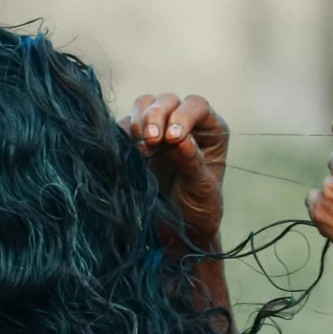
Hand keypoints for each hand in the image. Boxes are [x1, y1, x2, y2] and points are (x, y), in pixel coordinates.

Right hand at [120, 92, 229, 246]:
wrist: (176, 232)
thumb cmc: (198, 210)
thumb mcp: (201, 189)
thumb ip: (192, 162)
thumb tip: (179, 138)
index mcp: (209, 130)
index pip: (196, 106)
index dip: (183, 115)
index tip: (173, 138)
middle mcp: (183, 124)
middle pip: (167, 101)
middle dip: (156, 116)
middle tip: (150, 141)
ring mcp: (158, 131)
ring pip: (144, 106)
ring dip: (139, 121)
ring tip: (140, 147)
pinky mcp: (135, 143)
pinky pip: (124, 126)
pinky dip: (123, 134)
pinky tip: (126, 151)